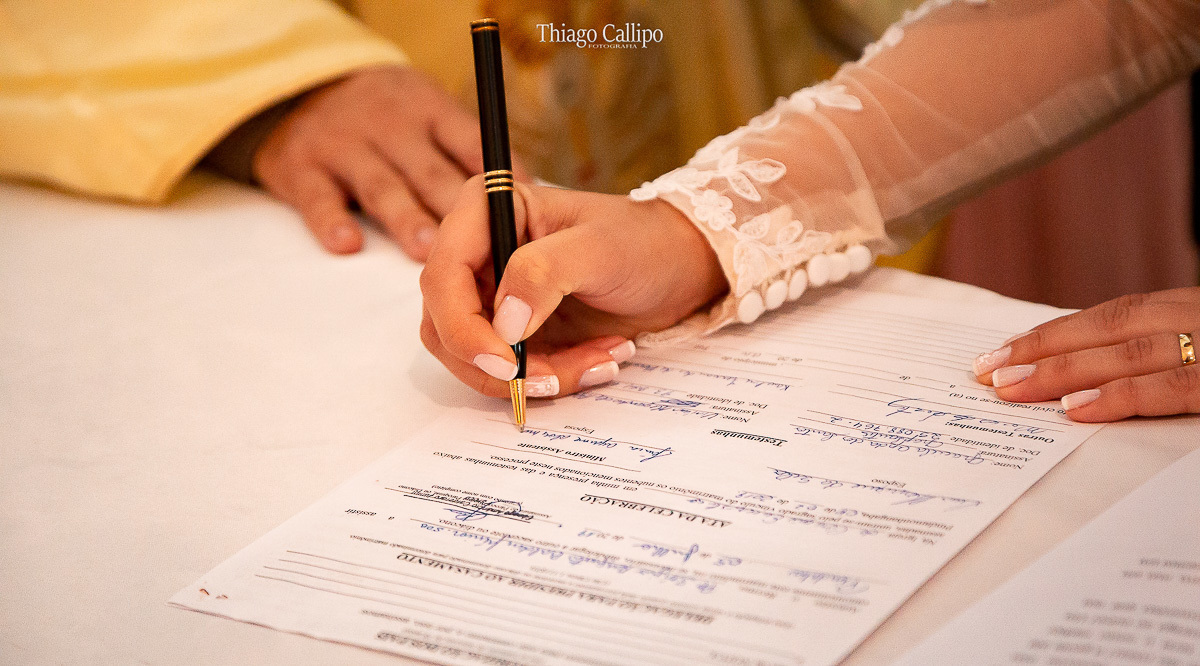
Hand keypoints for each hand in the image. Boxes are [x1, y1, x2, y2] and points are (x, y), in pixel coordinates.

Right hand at [253, 65, 523, 259]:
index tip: (523, 213)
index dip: (499, 178)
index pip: (472, 142)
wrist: (296, 86)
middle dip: (457, 210)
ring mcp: (344, 144)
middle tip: (482, 248)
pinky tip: (347, 244)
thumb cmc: (383, 116)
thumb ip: (465, 152)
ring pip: (381, 186)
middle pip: (430, 171)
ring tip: (427, 250)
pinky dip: (331, 221)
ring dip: (405, 218)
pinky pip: (318, 197)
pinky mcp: (301, 168)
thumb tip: (525, 198)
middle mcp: (389, 125)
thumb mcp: (425, 112)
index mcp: (428, 110)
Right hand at [419, 177, 726, 398]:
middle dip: (500, 363)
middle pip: (446, 326)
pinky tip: (597, 361)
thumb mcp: (599, 249)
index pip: (442, 276)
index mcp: (485, 210)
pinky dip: (550, 379)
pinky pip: (508, 372)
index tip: (507, 360)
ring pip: (475, 358)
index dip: (463, 327)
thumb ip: (544, 274)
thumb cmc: (643, 243)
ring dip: (533, 376)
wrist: (678, 268)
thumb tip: (503, 321)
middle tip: (556, 377)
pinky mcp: (513, 332)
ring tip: (597, 361)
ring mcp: (492, 296)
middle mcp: (478, 253)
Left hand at [972, 288, 1199, 421]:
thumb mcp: (1199, 348)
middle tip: (989, 373)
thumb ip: (1155, 353)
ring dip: (1066, 371)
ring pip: (1130, 354)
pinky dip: (1120, 395)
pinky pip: (1171, 387)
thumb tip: (1083, 376)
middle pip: (1110, 329)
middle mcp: (1199, 320)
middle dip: (1043, 350)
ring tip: (1014, 388)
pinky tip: (1077, 408)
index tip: (1004, 352)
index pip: (1113, 317)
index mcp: (1192, 311)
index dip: (1055, 334)